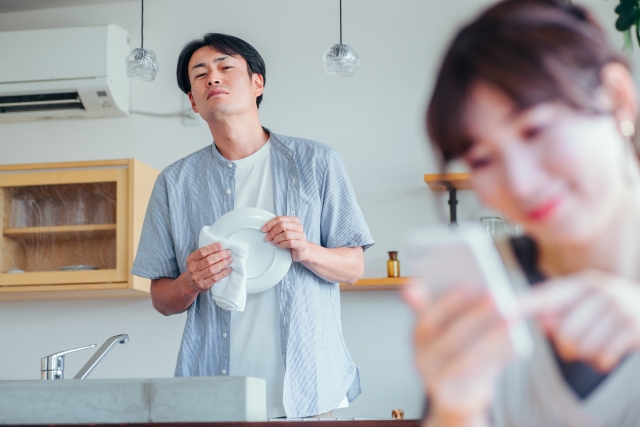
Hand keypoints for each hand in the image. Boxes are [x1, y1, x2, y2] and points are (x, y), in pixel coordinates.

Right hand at [182, 242, 232, 295]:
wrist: (189, 284)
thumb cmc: (196, 268)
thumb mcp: (196, 259)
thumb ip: (205, 254)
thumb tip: (220, 247)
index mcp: (191, 259)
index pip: (202, 252)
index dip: (212, 248)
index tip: (221, 245)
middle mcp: (193, 268)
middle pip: (208, 260)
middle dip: (220, 255)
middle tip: (228, 252)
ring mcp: (197, 277)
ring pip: (212, 269)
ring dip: (223, 263)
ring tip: (230, 259)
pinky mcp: (203, 285)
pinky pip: (215, 278)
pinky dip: (223, 273)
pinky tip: (228, 269)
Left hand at [261, 216, 308, 261]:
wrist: (302, 251)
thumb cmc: (292, 240)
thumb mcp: (285, 231)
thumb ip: (278, 227)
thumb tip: (265, 228)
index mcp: (294, 220)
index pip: (280, 218)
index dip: (269, 224)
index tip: (263, 229)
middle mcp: (298, 226)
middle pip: (282, 225)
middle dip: (272, 232)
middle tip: (267, 238)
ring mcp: (301, 235)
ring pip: (286, 234)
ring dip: (277, 239)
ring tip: (273, 242)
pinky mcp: (301, 244)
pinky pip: (290, 242)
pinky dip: (282, 244)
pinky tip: (279, 245)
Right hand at [402, 281, 514, 426]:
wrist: (457, 403)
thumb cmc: (459, 360)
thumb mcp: (453, 334)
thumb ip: (457, 310)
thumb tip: (479, 288)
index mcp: (419, 335)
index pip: (423, 314)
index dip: (442, 300)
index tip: (466, 285)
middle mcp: (420, 355)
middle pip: (447, 334)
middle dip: (474, 314)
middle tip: (497, 296)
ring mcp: (431, 378)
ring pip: (463, 356)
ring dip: (490, 337)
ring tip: (511, 319)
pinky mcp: (447, 397)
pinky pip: (475, 377)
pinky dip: (495, 360)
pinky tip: (513, 346)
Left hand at [521, 269, 639, 371]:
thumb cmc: (610, 313)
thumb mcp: (586, 304)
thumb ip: (558, 310)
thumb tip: (543, 323)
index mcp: (582, 283)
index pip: (546, 296)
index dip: (524, 305)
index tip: (506, 313)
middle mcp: (600, 290)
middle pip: (563, 332)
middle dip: (566, 346)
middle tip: (576, 346)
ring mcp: (619, 308)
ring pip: (582, 347)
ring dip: (586, 355)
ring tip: (597, 346)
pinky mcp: (635, 329)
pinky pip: (602, 357)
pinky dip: (602, 362)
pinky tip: (609, 353)